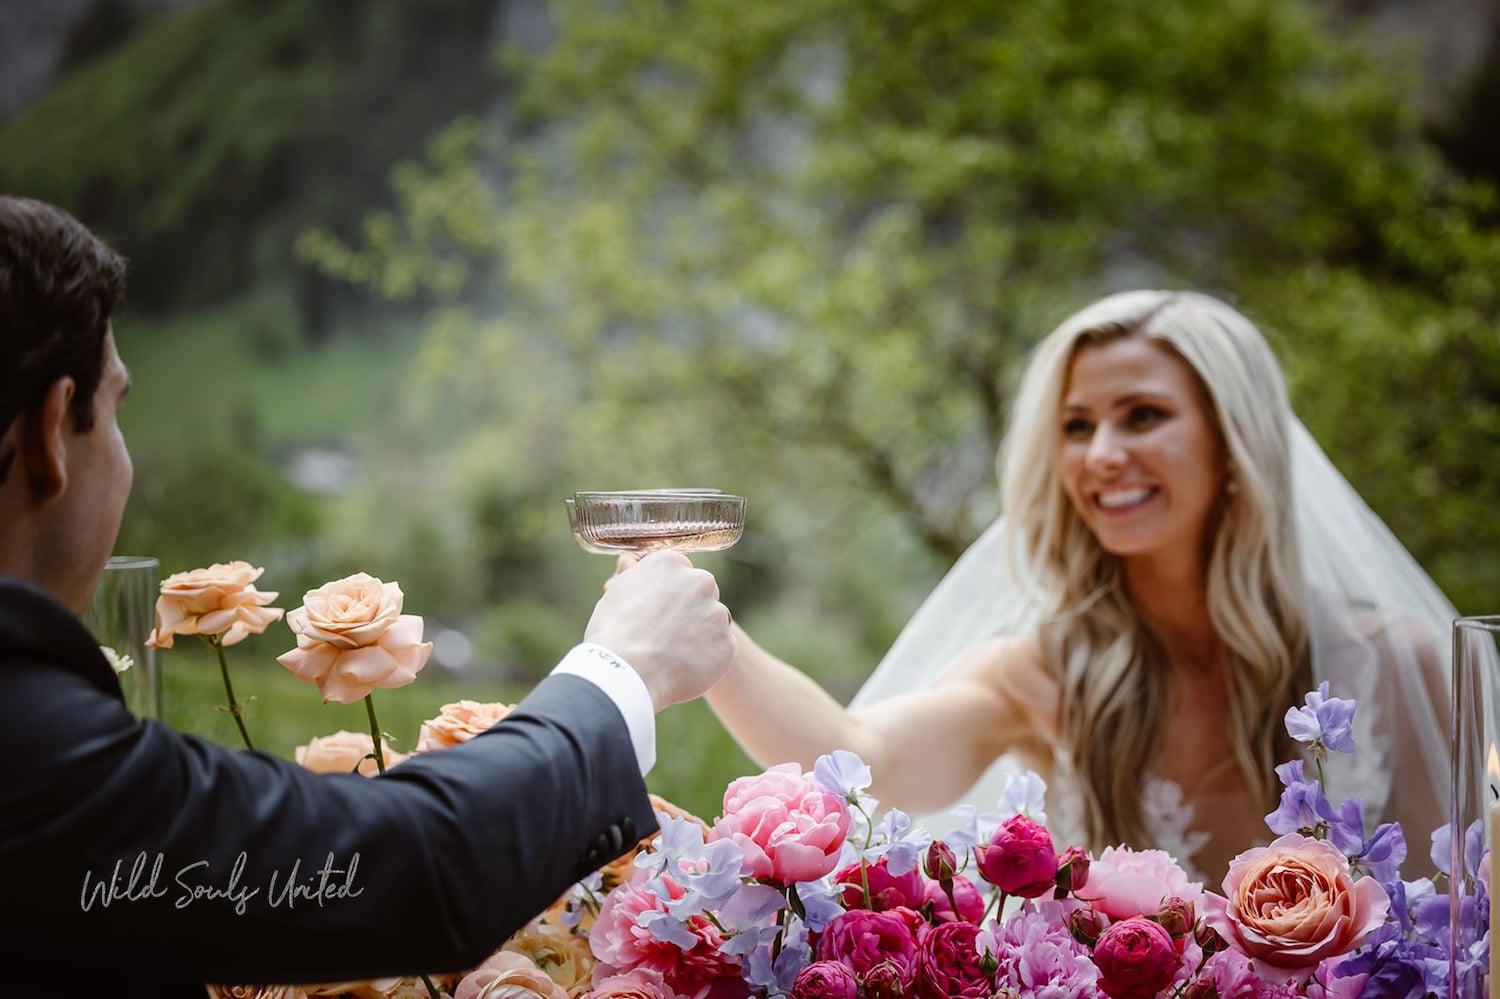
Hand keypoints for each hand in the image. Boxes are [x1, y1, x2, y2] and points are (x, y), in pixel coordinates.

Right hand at [584, 550, 733, 710]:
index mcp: (670, 563)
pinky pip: (721, 648)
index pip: (679, 571)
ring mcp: (716, 612)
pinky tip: (684, 668)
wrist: (627, 673)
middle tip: (667, 634)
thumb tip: (629, 561)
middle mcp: (699, 581)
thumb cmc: (613, 634)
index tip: (658, 610)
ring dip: (701, 633)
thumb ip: (632, 575)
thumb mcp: (615, 594)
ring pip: (713, 621)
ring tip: (672, 654)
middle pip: (701, 592)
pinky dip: (707, 658)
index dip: (668, 593)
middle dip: (689, 610)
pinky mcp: (727, 642)